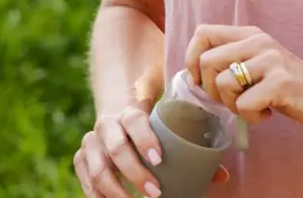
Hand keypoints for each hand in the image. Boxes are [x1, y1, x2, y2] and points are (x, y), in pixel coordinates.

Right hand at [73, 102, 229, 197]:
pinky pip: (85, 181)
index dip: (145, 139)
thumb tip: (222, 176)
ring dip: (117, 192)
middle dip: (135, 173)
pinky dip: (99, 196)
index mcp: (130, 113)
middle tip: (156, 193)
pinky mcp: (80, 159)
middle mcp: (107, 125)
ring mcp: (90, 142)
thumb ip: (193, 150)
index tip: (160, 160)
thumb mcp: (167, 132)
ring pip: (98, 169)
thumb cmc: (152, 132)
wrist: (116, 123)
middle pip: (116, 149)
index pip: (135, 120)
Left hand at [185, 25, 302, 139]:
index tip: (202, 81)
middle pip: (207, 61)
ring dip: (232, 105)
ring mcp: (271, 60)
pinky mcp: (281, 82)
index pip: (203, 32)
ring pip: (223, 84)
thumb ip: (232, 61)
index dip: (191, 59)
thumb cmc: (290, 88)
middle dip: (212, 91)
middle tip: (232, 101)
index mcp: (250, 34)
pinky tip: (268, 114)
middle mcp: (259, 41)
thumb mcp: (260, 65)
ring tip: (253, 107)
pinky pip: (244, 104)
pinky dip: (251, 118)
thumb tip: (192, 75)